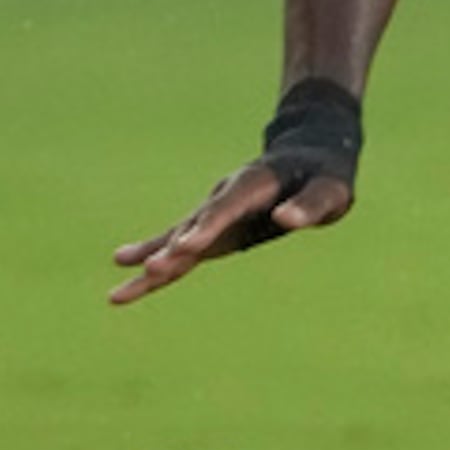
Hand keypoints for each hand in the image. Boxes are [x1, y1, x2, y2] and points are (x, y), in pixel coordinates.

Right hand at [109, 158, 350, 304]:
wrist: (308, 157)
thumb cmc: (325, 177)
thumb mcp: (330, 191)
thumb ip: (309, 205)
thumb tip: (285, 219)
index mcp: (254, 184)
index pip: (228, 207)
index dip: (208, 226)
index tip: (186, 246)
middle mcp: (226, 196)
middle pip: (195, 224)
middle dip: (175, 248)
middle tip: (151, 270)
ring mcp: (215, 212)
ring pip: (178, 239)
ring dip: (152, 262)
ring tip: (119, 291)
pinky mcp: (213, 228)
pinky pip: (180, 246)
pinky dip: (154, 256)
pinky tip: (123, 267)